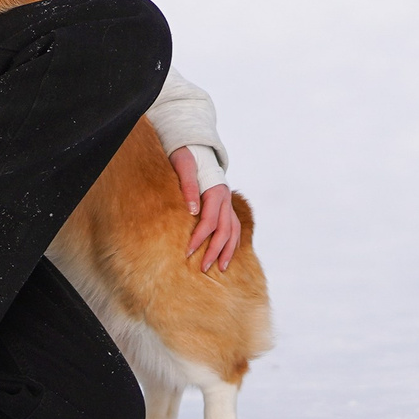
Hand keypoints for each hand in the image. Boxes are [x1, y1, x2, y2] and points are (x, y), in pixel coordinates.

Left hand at [170, 146, 240, 272]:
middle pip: (224, 230)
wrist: (196, 149)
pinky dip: (232, 243)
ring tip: (220, 268)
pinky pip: (234, 228)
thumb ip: (188, 187)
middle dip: (214, 250)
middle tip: (203, 267)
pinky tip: (227, 255)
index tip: (188, 252)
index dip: (200, 238)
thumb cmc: (186, 158)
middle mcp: (226, 199)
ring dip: (227, 251)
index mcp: (216, 191)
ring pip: (234, 231)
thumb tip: (192, 211)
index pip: (210, 221)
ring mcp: (229, 204)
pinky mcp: (227, 207)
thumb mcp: (183, 166)